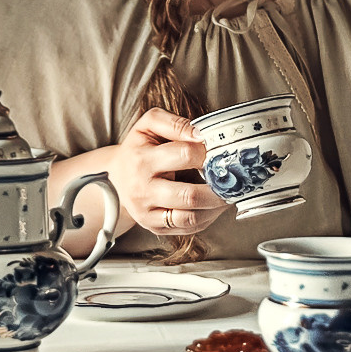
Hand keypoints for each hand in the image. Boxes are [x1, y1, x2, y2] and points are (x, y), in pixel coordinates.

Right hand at [107, 107, 230, 241]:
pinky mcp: (155, 227)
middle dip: (218, 187)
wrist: (116, 177)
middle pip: (189, 195)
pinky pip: (187, 228)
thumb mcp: (149, 125)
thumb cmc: (139, 147)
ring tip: (229, 193)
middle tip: (233, 178)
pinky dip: (208, 218)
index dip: (207, 151)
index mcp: (142, 160)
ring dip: (216, 207)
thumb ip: (175, 123)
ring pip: (190, 217)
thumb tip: (201, 134)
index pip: (184, 155)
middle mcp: (142, 189)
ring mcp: (147, 213)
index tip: (219, 150)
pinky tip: (215, 205)